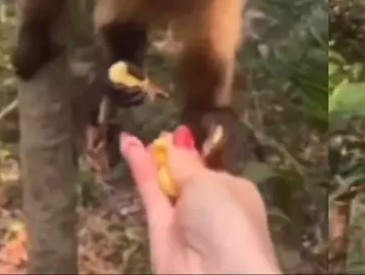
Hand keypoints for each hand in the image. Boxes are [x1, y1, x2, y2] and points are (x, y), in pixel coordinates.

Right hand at [119, 127, 280, 273]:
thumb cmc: (226, 219)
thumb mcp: (208, 183)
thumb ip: (186, 164)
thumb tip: (177, 140)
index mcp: (236, 193)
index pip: (212, 170)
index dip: (193, 154)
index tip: (177, 134)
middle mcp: (211, 208)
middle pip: (187, 177)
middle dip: (172, 156)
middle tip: (157, 133)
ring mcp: (184, 220)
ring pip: (166, 185)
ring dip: (153, 160)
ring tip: (139, 135)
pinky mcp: (159, 231)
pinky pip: (149, 194)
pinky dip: (139, 169)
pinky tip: (128, 142)